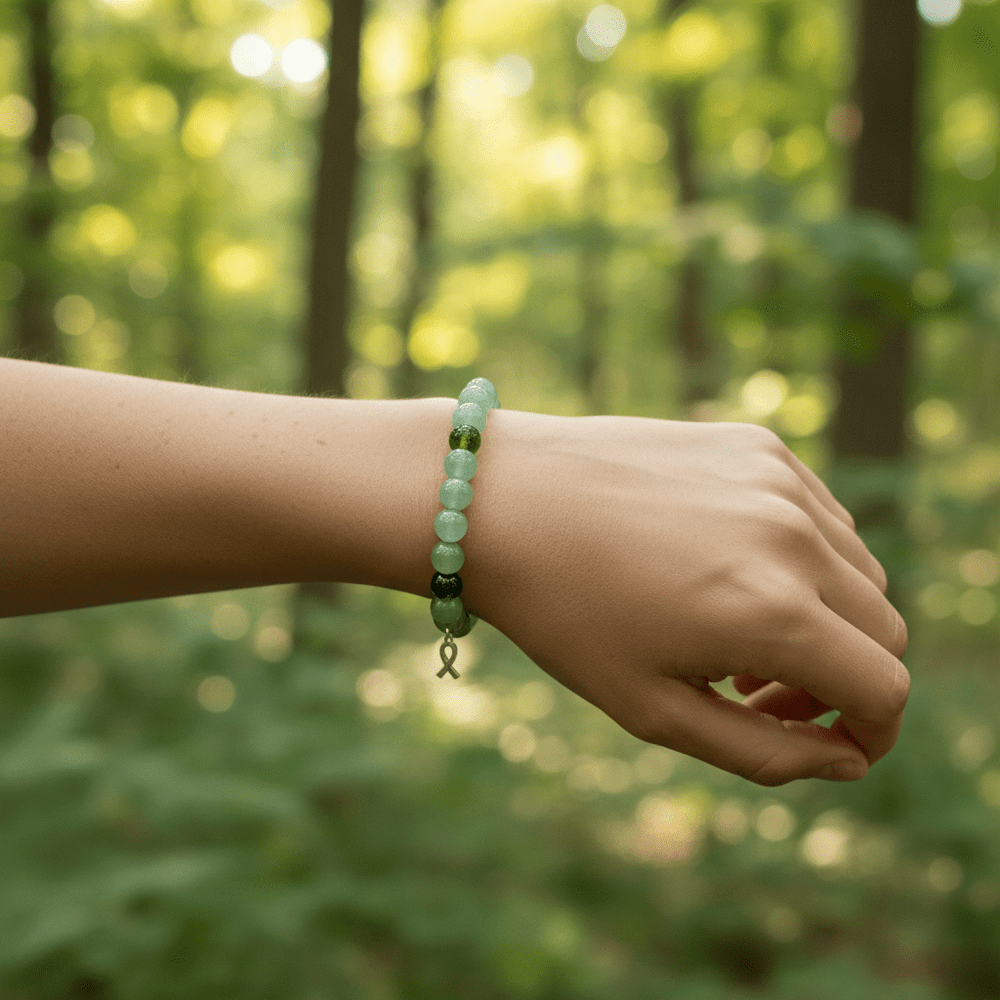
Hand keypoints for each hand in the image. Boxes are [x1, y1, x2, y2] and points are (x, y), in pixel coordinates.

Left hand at [463, 410, 909, 785]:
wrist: (500, 501)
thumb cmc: (564, 613)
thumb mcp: (653, 709)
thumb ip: (764, 753)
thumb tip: (846, 761)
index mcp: (770, 611)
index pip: (883, 688)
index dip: (873, 732)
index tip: (840, 747)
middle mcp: (792, 538)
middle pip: (882, 629)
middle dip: (844, 679)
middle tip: (761, 694)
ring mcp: (778, 480)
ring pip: (857, 570)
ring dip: (825, 616)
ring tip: (735, 632)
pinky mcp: (758, 444)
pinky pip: (819, 515)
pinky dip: (801, 556)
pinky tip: (725, 569)